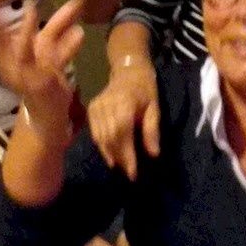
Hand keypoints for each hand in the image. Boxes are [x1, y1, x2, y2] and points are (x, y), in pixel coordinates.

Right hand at [0, 0, 83, 137]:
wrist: (50, 113)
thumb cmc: (45, 75)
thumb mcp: (51, 47)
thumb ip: (61, 25)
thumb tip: (77, 1)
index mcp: (6, 51)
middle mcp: (8, 60)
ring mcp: (20, 72)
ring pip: (20, 48)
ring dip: (25, 29)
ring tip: (31, 7)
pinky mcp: (38, 82)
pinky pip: (43, 62)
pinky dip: (56, 46)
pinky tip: (75, 33)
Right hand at [85, 58, 159, 180]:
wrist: (128, 72)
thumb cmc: (145, 90)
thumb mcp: (154, 108)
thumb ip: (152, 130)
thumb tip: (153, 154)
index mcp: (124, 104)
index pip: (122, 133)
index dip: (126, 154)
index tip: (132, 172)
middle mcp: (106, 105)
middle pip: (109, 138)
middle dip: (119, 158)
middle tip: (129, 173)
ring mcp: (96, 107)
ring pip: (100, 137)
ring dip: (110, 154)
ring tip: (121, 167)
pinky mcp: (90, 110)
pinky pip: (94, 133)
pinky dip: (102, 146)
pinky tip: (111, 156)